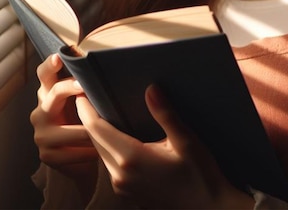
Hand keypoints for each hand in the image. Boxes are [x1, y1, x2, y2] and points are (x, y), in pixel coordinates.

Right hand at [30, 54, 98, 192]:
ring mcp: (41, 133)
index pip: (44, 74)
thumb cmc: (83, 120)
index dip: (50, 65)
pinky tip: (99, 152)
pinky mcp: (46, 155)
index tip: (58, 57)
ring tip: (108, 133)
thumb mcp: (82, 102)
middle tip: (86, 85)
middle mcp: (41, 110)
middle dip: (70, 86)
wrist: (75, 158)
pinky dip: (88, 153)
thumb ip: (87, 87)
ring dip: (90, 132)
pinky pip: (72, 153)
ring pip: (70, 130)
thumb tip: (110, 68)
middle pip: (55, 92)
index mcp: (49, 92)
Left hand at [76, 84, 254, 208]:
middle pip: (95, 142)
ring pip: (101, 154)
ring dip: (97, 135)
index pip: (98, 130)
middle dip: (89, 120)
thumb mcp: (186, 141)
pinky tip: (114, 138)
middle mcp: (121, 175)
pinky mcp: (127, 193)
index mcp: (132, 158)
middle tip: (85, 99)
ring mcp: (122, 187)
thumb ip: (165, 114)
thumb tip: (151, 89)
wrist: (207, 209)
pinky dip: (106, 149)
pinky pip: (109, 166)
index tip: (80, 94)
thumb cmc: (200, 175)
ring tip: (97, 114)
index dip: (87, 111)